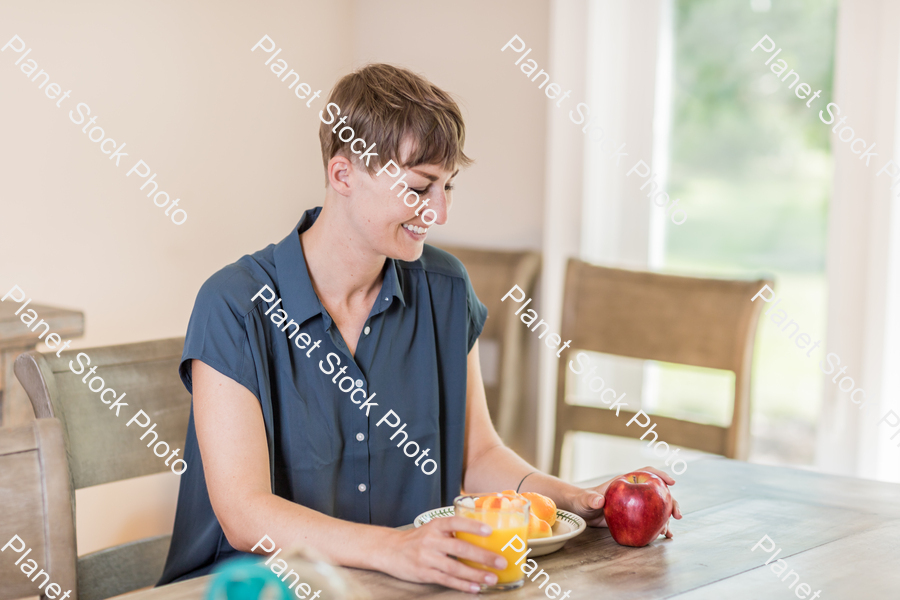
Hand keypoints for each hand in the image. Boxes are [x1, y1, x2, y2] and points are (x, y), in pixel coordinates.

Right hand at [377, 516, 507, 593]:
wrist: (390, 550)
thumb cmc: (418, 539)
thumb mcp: (432, 528)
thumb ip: (452, 531)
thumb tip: (483, 536)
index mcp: (436, 525)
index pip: (456, 522)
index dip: (472, 526)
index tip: (489, 530)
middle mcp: (431, 540)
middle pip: (460, 548)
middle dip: (483, 556)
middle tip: (500, 562)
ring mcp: (427, 558)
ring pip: (455, 567)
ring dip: (476, 574)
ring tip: (492, 578)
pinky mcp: (424, 573)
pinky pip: (446, 580)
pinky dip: (462, 584)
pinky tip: (475, 587)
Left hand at [569, 466, 682, 536]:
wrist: (583, 511)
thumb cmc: (583, 501)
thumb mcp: (586, 500)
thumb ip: (591, 499)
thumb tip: (599, 501)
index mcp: (625, 482)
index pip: (646, 472)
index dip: (660, 475)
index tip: (672, 483)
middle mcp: (634, 492)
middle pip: (657, 493)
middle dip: (671, 502)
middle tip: (677, 515)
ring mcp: (636, 505)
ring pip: (657, 509)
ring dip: (666, 519)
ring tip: (669, 533)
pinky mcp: (634, 517)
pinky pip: (650, 521)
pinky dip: (658, 527)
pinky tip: (663, 537)